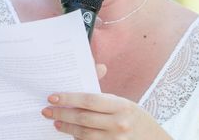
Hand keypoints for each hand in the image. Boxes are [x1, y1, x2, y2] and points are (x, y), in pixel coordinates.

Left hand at [41, 91, 167, 138]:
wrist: (151, 139)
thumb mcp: (122, 101)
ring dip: (66, 128)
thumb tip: (96, 66)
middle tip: (47, 110)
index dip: (69, 99)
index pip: (90, 100)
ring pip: (84, 134)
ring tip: (56, 122)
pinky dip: (77, 138)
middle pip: (83, 118)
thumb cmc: (133, 116)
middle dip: (62, 114)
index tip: (53, 97)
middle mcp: (119, 123)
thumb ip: (103, 90)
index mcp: (121, 106)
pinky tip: (70, 133)